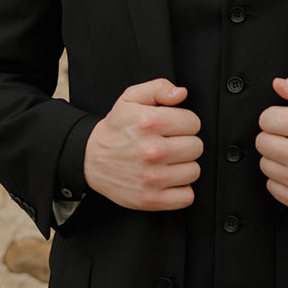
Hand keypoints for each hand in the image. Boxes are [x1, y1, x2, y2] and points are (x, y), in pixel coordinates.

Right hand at [83, 79, 201, 210]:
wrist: (90, 159)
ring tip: (167, 161)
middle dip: (185, 143)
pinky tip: (168, 179)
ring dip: (184, 166)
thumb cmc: (115, 129)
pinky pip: (187, 197)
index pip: (194, 123)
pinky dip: (181, 190)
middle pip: (196, 147)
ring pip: (194, 171)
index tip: (172, 127)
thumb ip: (159, 88)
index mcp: (149, 122)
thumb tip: (180, 93)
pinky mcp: (150, 199)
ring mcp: (152, 178)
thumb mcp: (131, 98)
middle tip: (169, 144)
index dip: (184, 123)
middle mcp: (152, 151)